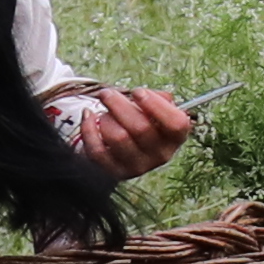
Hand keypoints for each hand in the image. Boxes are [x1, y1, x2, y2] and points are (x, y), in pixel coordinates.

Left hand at [70, 82, 195, 179]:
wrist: (125, 147)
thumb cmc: (143, 121)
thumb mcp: (155, 109)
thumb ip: (156, 98)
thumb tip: (144, 94)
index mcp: (175, 137)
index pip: (175, 123)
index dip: (155, 105)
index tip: (137, 92)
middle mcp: (160, 155)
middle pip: (141, 127)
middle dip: (119, 105)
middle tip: (107, 94)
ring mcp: (138, 166)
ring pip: (118, 137)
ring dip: (105, 118)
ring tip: (103, 113)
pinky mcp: (115, 171)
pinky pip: (97, 150)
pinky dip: (88, 129)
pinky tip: (89, 117)